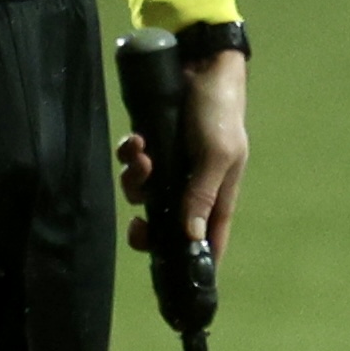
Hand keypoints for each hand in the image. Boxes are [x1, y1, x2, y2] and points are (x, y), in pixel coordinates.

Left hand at [117, 49, 249, 260]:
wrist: (200, 65)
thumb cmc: (220, 112)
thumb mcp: (217, 155)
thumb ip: (202, 195)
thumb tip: (192, 237)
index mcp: (218, 194)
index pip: (209, 240)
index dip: (195, 262)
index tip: (176, 285)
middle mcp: (192, 185)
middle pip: (166, 224)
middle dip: (148, 229)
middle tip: (138, 228)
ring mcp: (171, 166)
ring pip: (143, 194)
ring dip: (136, 182)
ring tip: (142, 158)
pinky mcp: (152, 146)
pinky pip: (132, 163)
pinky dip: (130, 156)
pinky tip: (136, 142)